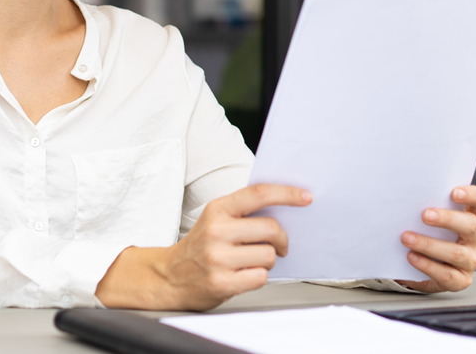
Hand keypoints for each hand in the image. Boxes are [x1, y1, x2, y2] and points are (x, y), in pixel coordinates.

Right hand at [95, 183, 311, 310]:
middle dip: (281, 239)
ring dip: (268, 260)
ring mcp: (218, 258)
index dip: (287, 193)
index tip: (306, 197)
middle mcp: (216, 231)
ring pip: (269, 255)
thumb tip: (287, 208)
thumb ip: (244, 212)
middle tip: (279, 245)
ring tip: (252, 261)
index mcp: (218, 209)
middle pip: (271, 228)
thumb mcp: (216, 219)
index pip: (259, 193)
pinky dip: (258, 276)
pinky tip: (244, 275)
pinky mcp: (221, 282)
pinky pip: (260, 277)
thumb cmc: (201, 246)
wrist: (170, 277)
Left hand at [395, 185, 475, 292]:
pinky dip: (427, 265)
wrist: (420, 266)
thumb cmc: (426, 233)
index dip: (474, 195)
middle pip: (470, 225)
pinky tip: (412, 257)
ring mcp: (471, 259)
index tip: (454, 192)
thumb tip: (405, 195)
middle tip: (424, 215)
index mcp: (471, 215)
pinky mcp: (462, 280)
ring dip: (429, 244)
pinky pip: (446, 274)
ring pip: (456, 252)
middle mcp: (475, 237)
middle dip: (447, 219)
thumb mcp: (429, 218)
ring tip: (407, 238)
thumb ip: (427, 205)